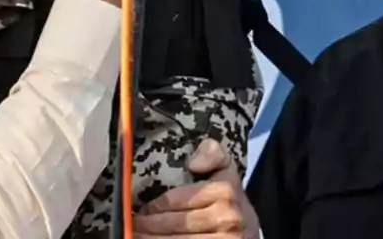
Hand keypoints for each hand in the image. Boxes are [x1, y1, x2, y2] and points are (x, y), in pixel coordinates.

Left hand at [134, 139, 258, 237]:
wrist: (251, 228)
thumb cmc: (228, 196)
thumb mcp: (224, 167)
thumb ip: (212, 153)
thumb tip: (193, 163)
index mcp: (224, 192)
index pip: (176, 201)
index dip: (152, 207)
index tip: (138, 210)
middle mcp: (228, 218)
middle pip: (176, 224)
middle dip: (148, 226)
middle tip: (131, 225)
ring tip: (136, 237)